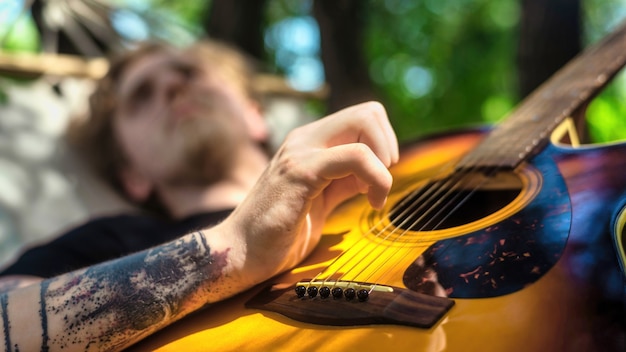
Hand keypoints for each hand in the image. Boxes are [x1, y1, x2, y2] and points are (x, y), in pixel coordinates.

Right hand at [221, 101, 398, 283]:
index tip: (379, 179)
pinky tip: (371, 203)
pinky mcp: (300, 172)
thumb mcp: (321, 201)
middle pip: (369, 112)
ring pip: (364, 123)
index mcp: (310, 143)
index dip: (384, 144)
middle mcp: (305, 139)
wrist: (240, 255)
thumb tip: (376, 173)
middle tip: (381, 183)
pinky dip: (376, 178)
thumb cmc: (278, 234)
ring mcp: (301, 152)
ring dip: (384, 164)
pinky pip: (355, 157)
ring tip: (374, 197)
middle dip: (389, 147)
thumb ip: (344, 182)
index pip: (363, 117)